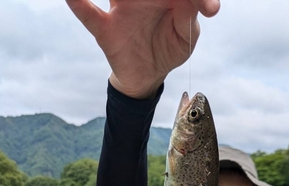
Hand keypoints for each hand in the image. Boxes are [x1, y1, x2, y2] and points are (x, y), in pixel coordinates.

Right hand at [66, 0, 220, 98]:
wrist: (147, 76)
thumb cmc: (168, 49)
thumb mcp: (186, 37)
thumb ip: (189, 16)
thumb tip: (195, 1)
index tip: (209, 9)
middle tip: (163, 1)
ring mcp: (119, 10)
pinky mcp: (105, 29)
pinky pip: (89, 15)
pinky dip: (79, 4)